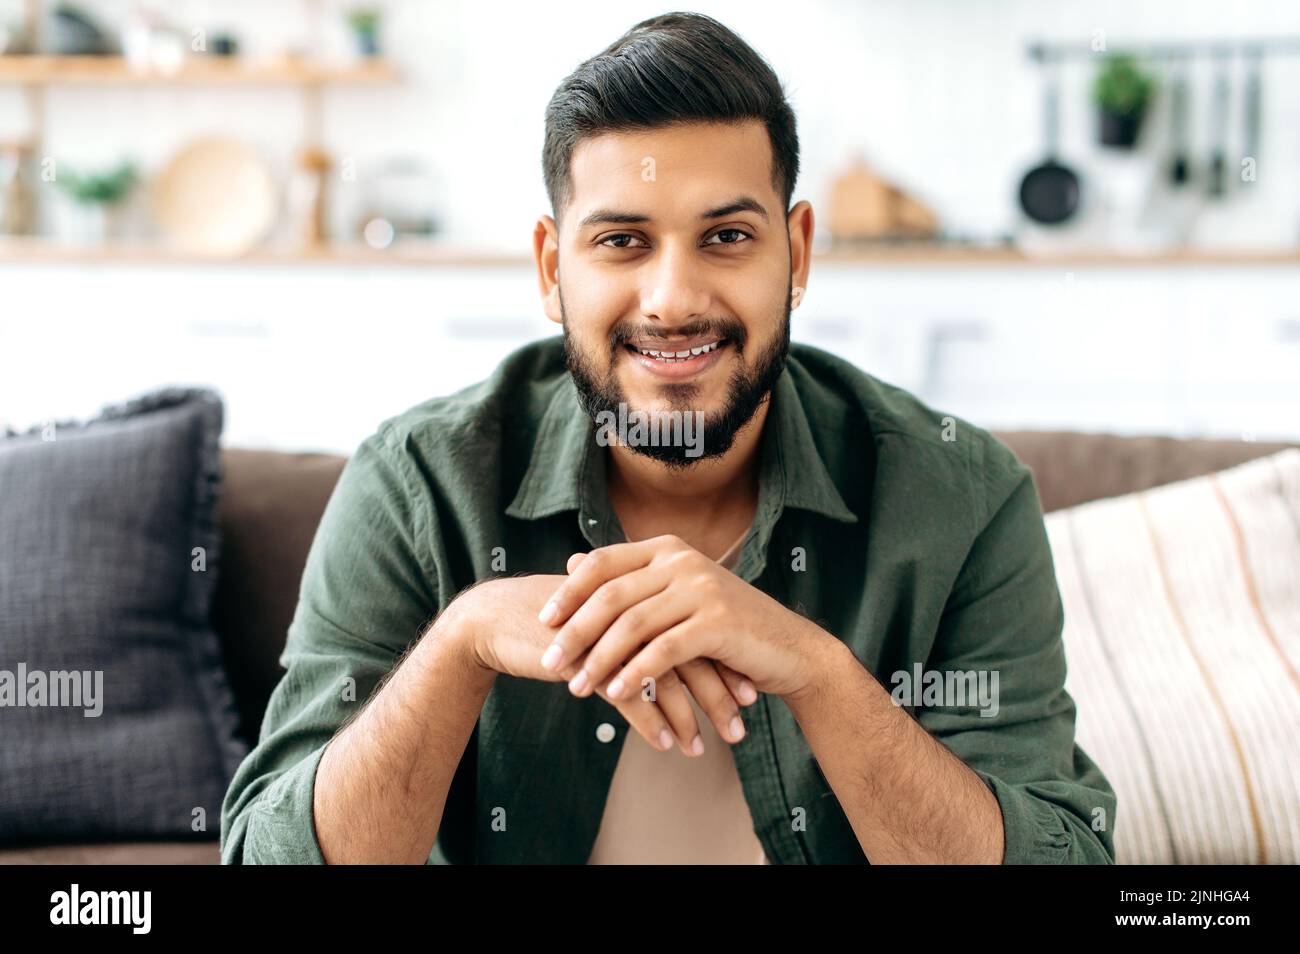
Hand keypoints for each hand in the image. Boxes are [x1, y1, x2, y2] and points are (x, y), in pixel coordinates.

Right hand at [445, 575, 756, 755]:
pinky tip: (666, 744)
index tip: (748, 691)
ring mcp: (610, 628)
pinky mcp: (586, 653)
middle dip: (717, 693)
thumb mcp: (605, 616)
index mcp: (642, 590)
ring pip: (663, 675)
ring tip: (703, 747)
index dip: (724, 661)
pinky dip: (650, 721)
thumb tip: (683, 649)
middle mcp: (633, 604)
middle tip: (741, 724)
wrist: (497, 620)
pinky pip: (627, 692)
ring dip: (687, 716)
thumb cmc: (556, 621)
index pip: (696, 627)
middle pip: (689, 651)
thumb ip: (643, 624)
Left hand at [537, 536, 835, 702]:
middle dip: (575, 632)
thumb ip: (629, 581)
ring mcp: (702, 589)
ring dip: (599, 660)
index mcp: (667, 549)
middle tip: (549, 663)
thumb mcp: (675, 596)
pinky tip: (616, 694)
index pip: (603, 562)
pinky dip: (635, 674)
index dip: (569, 591)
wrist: (788, 648)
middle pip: (611, 595)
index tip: (542, 620)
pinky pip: (663, 651)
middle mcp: (682, 561)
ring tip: (576, 688)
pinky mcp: (717, 623)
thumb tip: (571, 562)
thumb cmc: (726, 627)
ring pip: (632, 625)